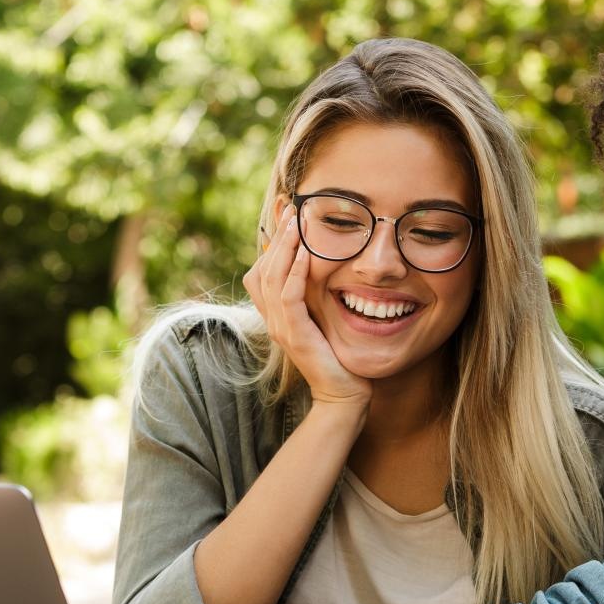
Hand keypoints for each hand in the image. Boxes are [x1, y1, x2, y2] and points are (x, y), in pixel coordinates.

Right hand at [244, 216, 372, 404]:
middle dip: (277, 237)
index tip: (287, 217)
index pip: (260, 272)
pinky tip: (305, 254)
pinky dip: (294, 273)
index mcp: (276, 315)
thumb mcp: (322, 320)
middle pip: (261, 270)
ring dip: (284, 248)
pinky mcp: (295, 335)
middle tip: (291, 209)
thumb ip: (315, 297)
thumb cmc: (338, 357)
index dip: (270, 244)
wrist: (342, 394)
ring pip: (271, 279)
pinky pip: (288, 298)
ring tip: (296, 224)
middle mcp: (273, 320)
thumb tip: (320, 267)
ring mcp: (281, 328)